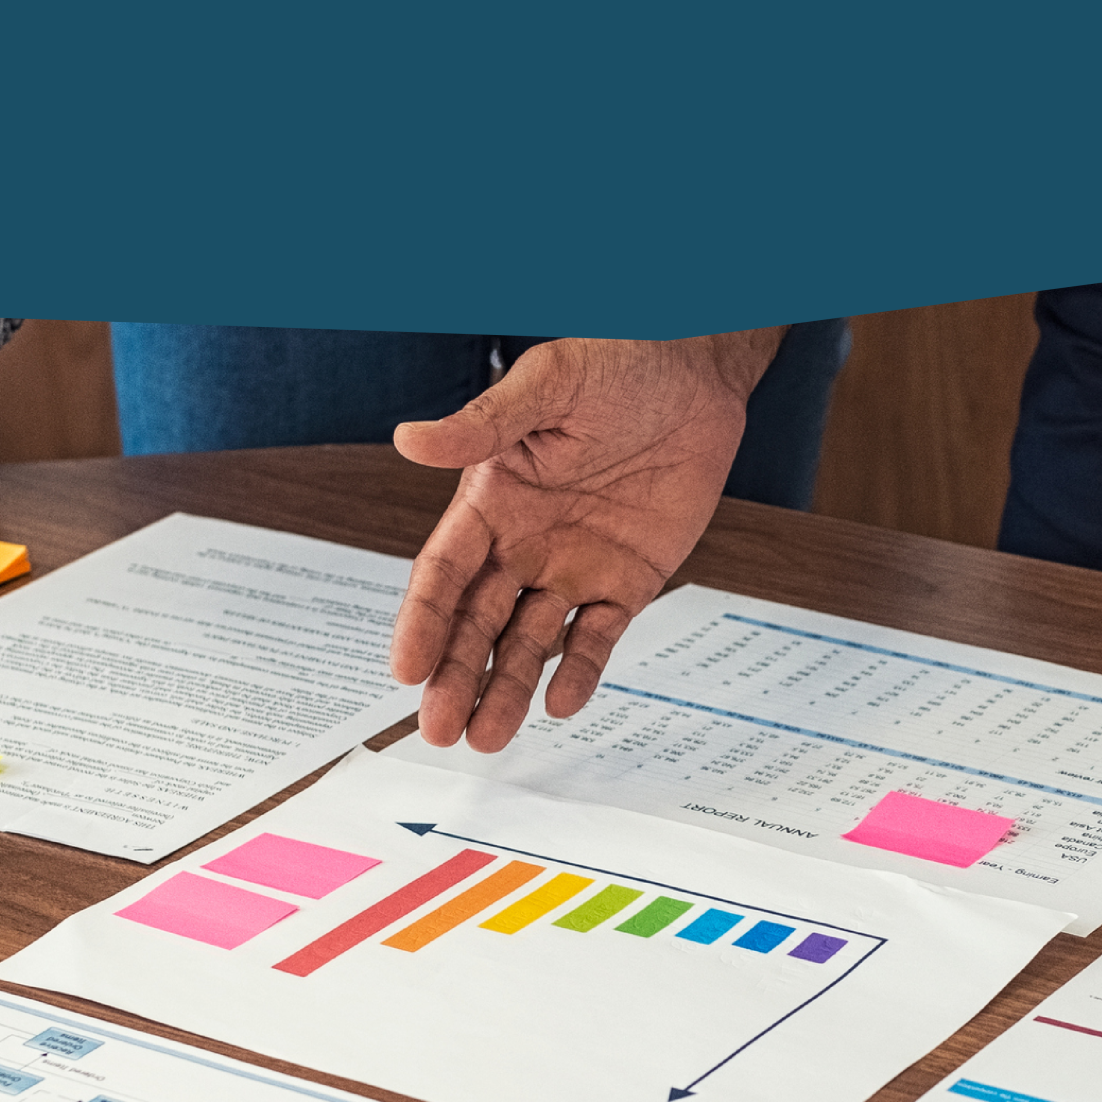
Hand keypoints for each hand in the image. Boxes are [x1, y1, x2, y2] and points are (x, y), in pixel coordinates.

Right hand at [389, 333, 778, 750]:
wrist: (697, 372)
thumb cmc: (614, 363)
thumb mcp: (547, 385)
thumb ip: (483, 423)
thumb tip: (409, 440)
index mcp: (489, 500)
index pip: (443, 573)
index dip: (423, 622)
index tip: (404, 669)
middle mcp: (523, 543)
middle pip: (477, 622)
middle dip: (455, 675)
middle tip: (437, 730)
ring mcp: (573, 566)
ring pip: (530, 642)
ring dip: (507, 689)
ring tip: (488, 738)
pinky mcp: (627, 581)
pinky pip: (598, 636)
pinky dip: (580, 670)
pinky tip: (560, 703)